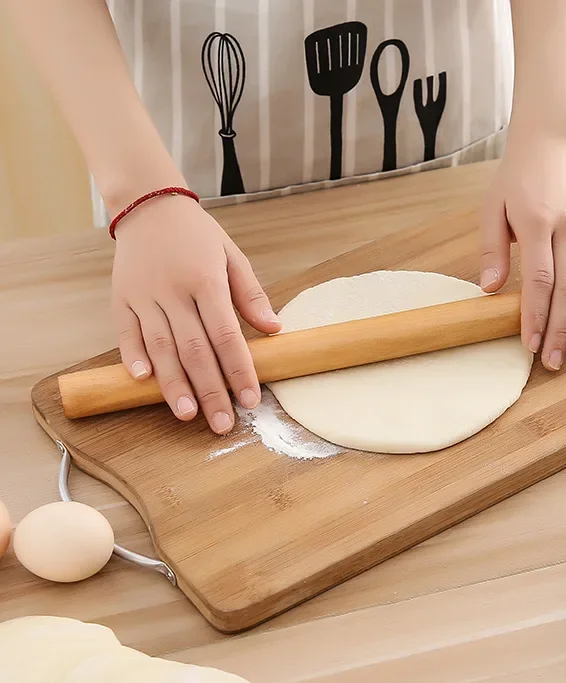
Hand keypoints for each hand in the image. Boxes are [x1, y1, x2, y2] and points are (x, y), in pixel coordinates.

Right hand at [112, 195, 280, 432]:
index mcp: (206, 280)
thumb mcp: (232, 256)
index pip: (226, 334)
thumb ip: (251, 294)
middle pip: (194, 349)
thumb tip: (275, 330)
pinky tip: (144, 381)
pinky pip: (126, 332)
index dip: (239, 369)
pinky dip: (133, 357)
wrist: (148, 204)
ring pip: (160, 347)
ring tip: (188, 414)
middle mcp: (173, 291)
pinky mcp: (120, 298)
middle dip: (210, 390)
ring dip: (174, 384)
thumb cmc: (197, 236)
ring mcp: (144, 295)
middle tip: (223, 423)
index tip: (251, 399)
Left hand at [480, 135, 565, 369]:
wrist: (549, 144)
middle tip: (555, 361)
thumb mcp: (492, 209)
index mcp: (537, 223)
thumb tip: (489, 290)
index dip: (536, 316)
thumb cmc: (515, 181)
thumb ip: (492, 250)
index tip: (531, 345)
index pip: (539, 280)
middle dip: (561, 328)